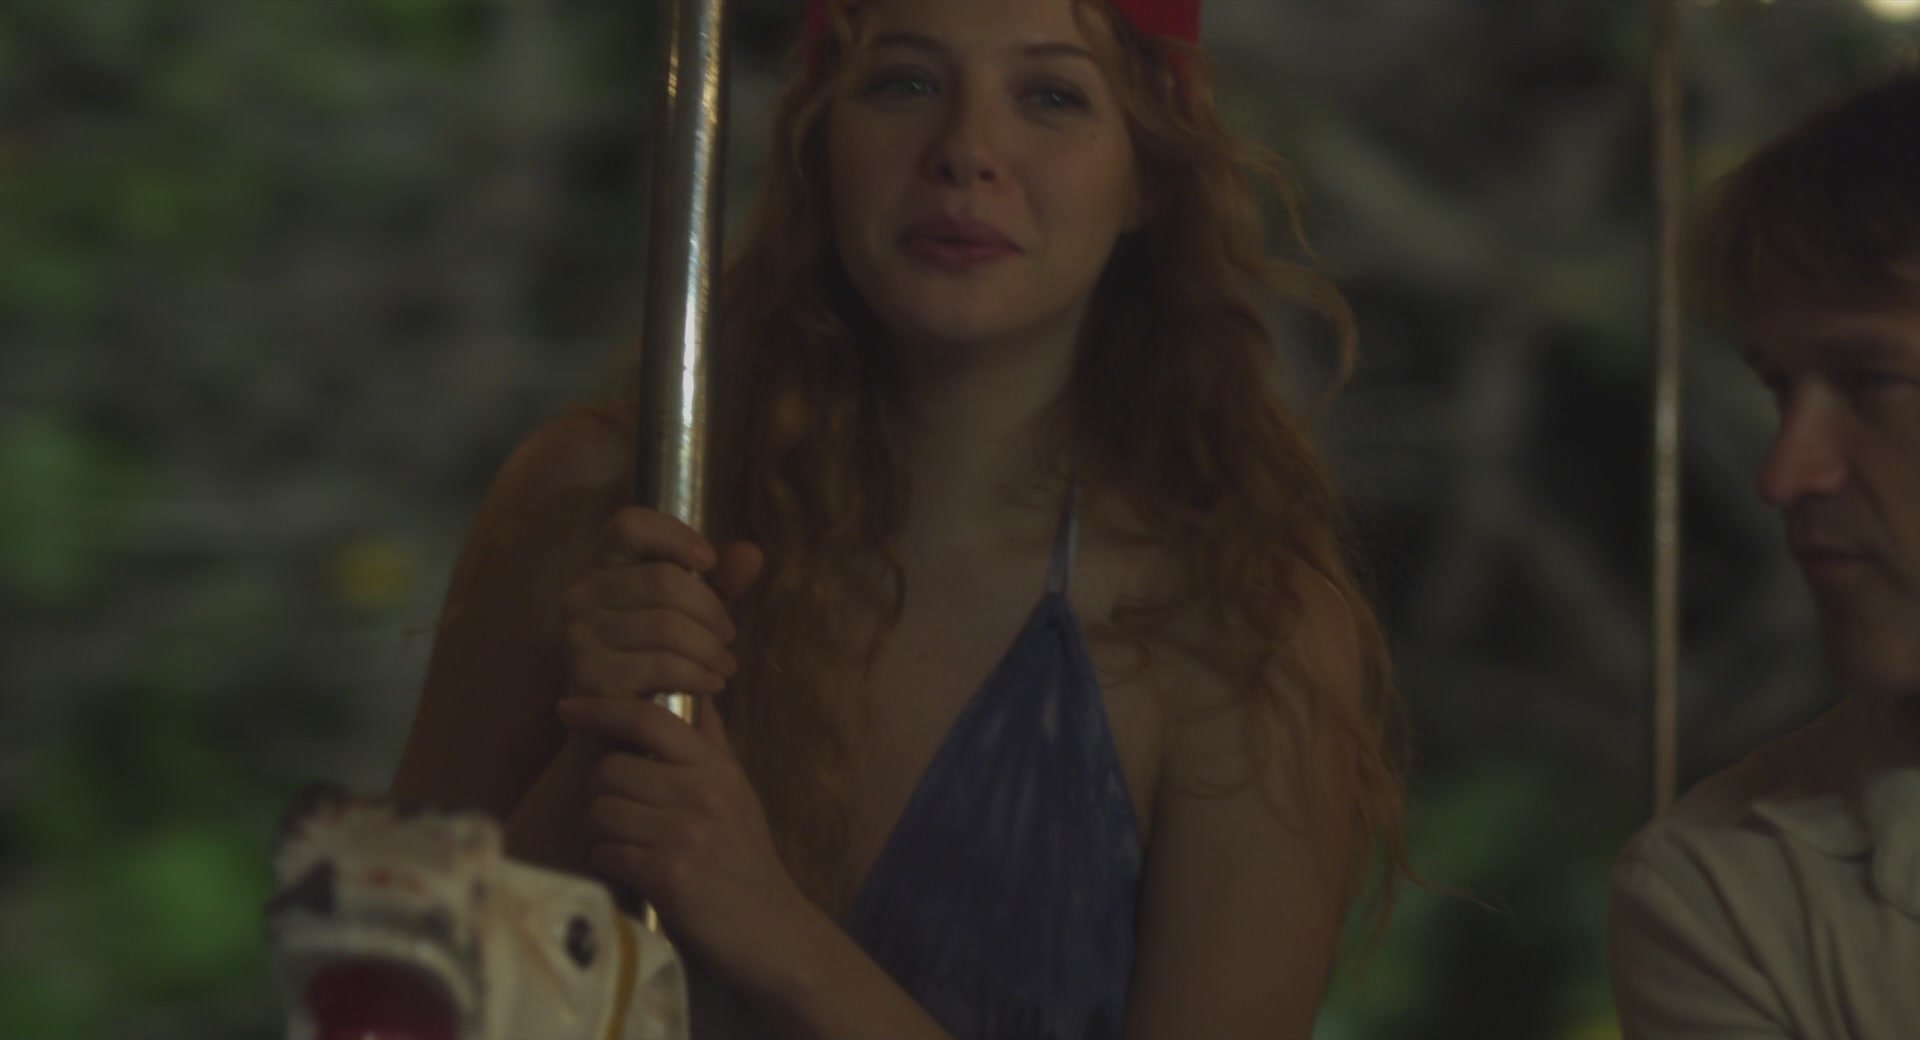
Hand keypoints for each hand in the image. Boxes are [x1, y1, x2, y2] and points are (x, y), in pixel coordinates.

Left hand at [558, 693, 815, 999]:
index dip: (601, 709)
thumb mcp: (738, 792)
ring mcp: (683, 833)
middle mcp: (700, 793)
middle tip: (622, 813)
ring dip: (603, 831)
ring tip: (628, 844)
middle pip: (610, 769)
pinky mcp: (666, 874)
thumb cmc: (747, 858)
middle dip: (603, 792)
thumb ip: (711, 744)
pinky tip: (633, 870)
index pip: (648, 719)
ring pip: (601, 811)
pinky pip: (605, 852)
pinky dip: (610, 862)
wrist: (770, 927)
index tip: (569, 708)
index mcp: (716, 768)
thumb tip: (695, 695)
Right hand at [561, 506, 763, 701]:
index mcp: (601, 564)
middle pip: (664, 580)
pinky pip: (660, 665)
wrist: (623, 730)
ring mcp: (578, 635)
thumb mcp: (691, 613)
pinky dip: (696, 675)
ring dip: (710, 649)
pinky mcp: (588, 676)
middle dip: (711, 610)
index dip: (675, 535)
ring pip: (667, 625)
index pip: (630, 524)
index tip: (710, 562)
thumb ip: (719, 581)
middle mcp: (579, 593)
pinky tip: (711, 684)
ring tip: (726, 666)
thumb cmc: (658, 658)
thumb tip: (752, 554)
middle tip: (730, 636)